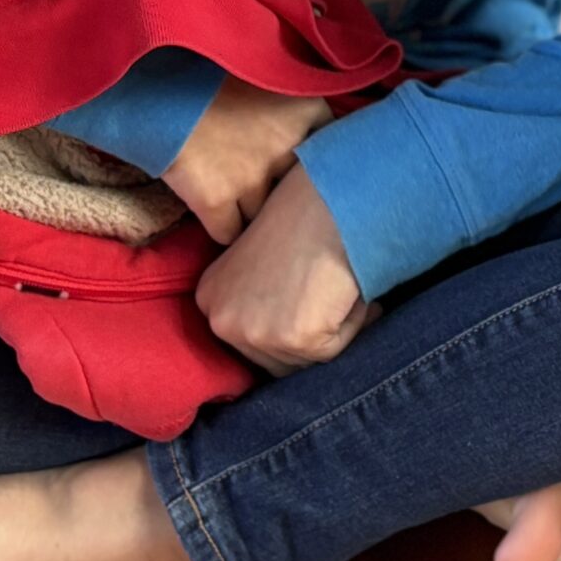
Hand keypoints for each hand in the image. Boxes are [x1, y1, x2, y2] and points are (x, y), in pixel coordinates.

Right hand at [164, 78, 331, 246]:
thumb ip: (296, 100)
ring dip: (255, 214)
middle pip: (298, 191)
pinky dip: (225, 229)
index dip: (312, 161)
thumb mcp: (267, 74)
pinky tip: (219, 217)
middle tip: (271, 191)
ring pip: (264, 216)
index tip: (300, 166)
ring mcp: (253, 179)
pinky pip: (229, 233)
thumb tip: (312, 116)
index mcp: (307, 111)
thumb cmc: (211, 70)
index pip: (329, 151)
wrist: (157, 80)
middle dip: (286, 194)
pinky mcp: (216, 200)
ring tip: (242, 205)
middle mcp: (288, 149)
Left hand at [194, 164, 377, 376]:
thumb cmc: (305, 217)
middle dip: (309, 337)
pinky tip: (350, 291)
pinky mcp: (294, 339)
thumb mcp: (258, 260)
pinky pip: (333, 350)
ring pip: (306, 360)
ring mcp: (255, 333)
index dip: (288, 326)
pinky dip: (351, 324)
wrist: (330, 199)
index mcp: (210, 297)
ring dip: (332, 329)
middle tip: (332, 300)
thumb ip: (257, 297)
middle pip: (274, 361)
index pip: (249, 341)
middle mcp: (221, 319)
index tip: (310, 301)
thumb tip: (284, 325)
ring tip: (340, 288)